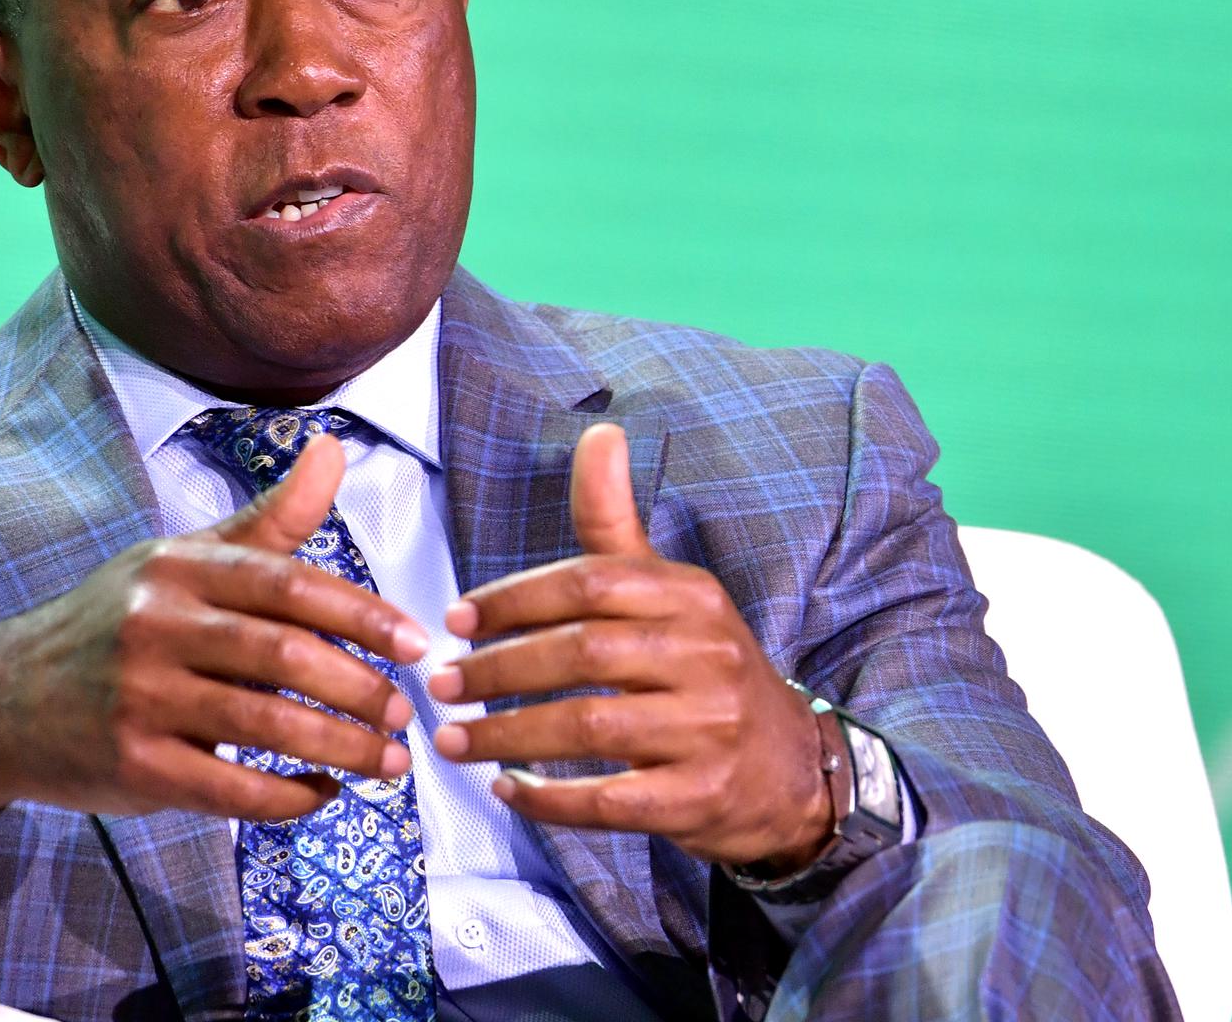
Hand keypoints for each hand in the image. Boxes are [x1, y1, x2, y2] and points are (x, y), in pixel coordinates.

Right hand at [0, 434, 430, 829]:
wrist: (1, 700)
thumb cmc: (114, 625)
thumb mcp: (180, 560)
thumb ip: (266, 521)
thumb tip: (333, 449)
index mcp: (179, 567)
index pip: (288, 583)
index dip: (362, 614)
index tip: (417, 643)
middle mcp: (156, 625)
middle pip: (283, 655)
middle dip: (360, 689)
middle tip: (407, 716)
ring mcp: (141, 698)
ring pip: (263, 726)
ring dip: (339, 749)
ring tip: (387, 762)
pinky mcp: (133, 765)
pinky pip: (229, 790)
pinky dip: (288, 798)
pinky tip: (321, 794)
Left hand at [426, 423, 833, 869]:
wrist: (791, 768)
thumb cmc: (703, 668)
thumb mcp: (671, 589)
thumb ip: (617, 523)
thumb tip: (600, 432)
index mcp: (691, 595)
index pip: (588, 584)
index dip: (513, 600)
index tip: (454, 621)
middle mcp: (706, 655)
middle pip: (582, 654)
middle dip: (497, 671)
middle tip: (441, 686)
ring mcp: (707, 730)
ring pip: (588, 727)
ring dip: (507, 736)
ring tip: (454, 742)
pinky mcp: (700, 797)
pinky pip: (609, 800)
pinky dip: (549, 798)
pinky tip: (507, 791)